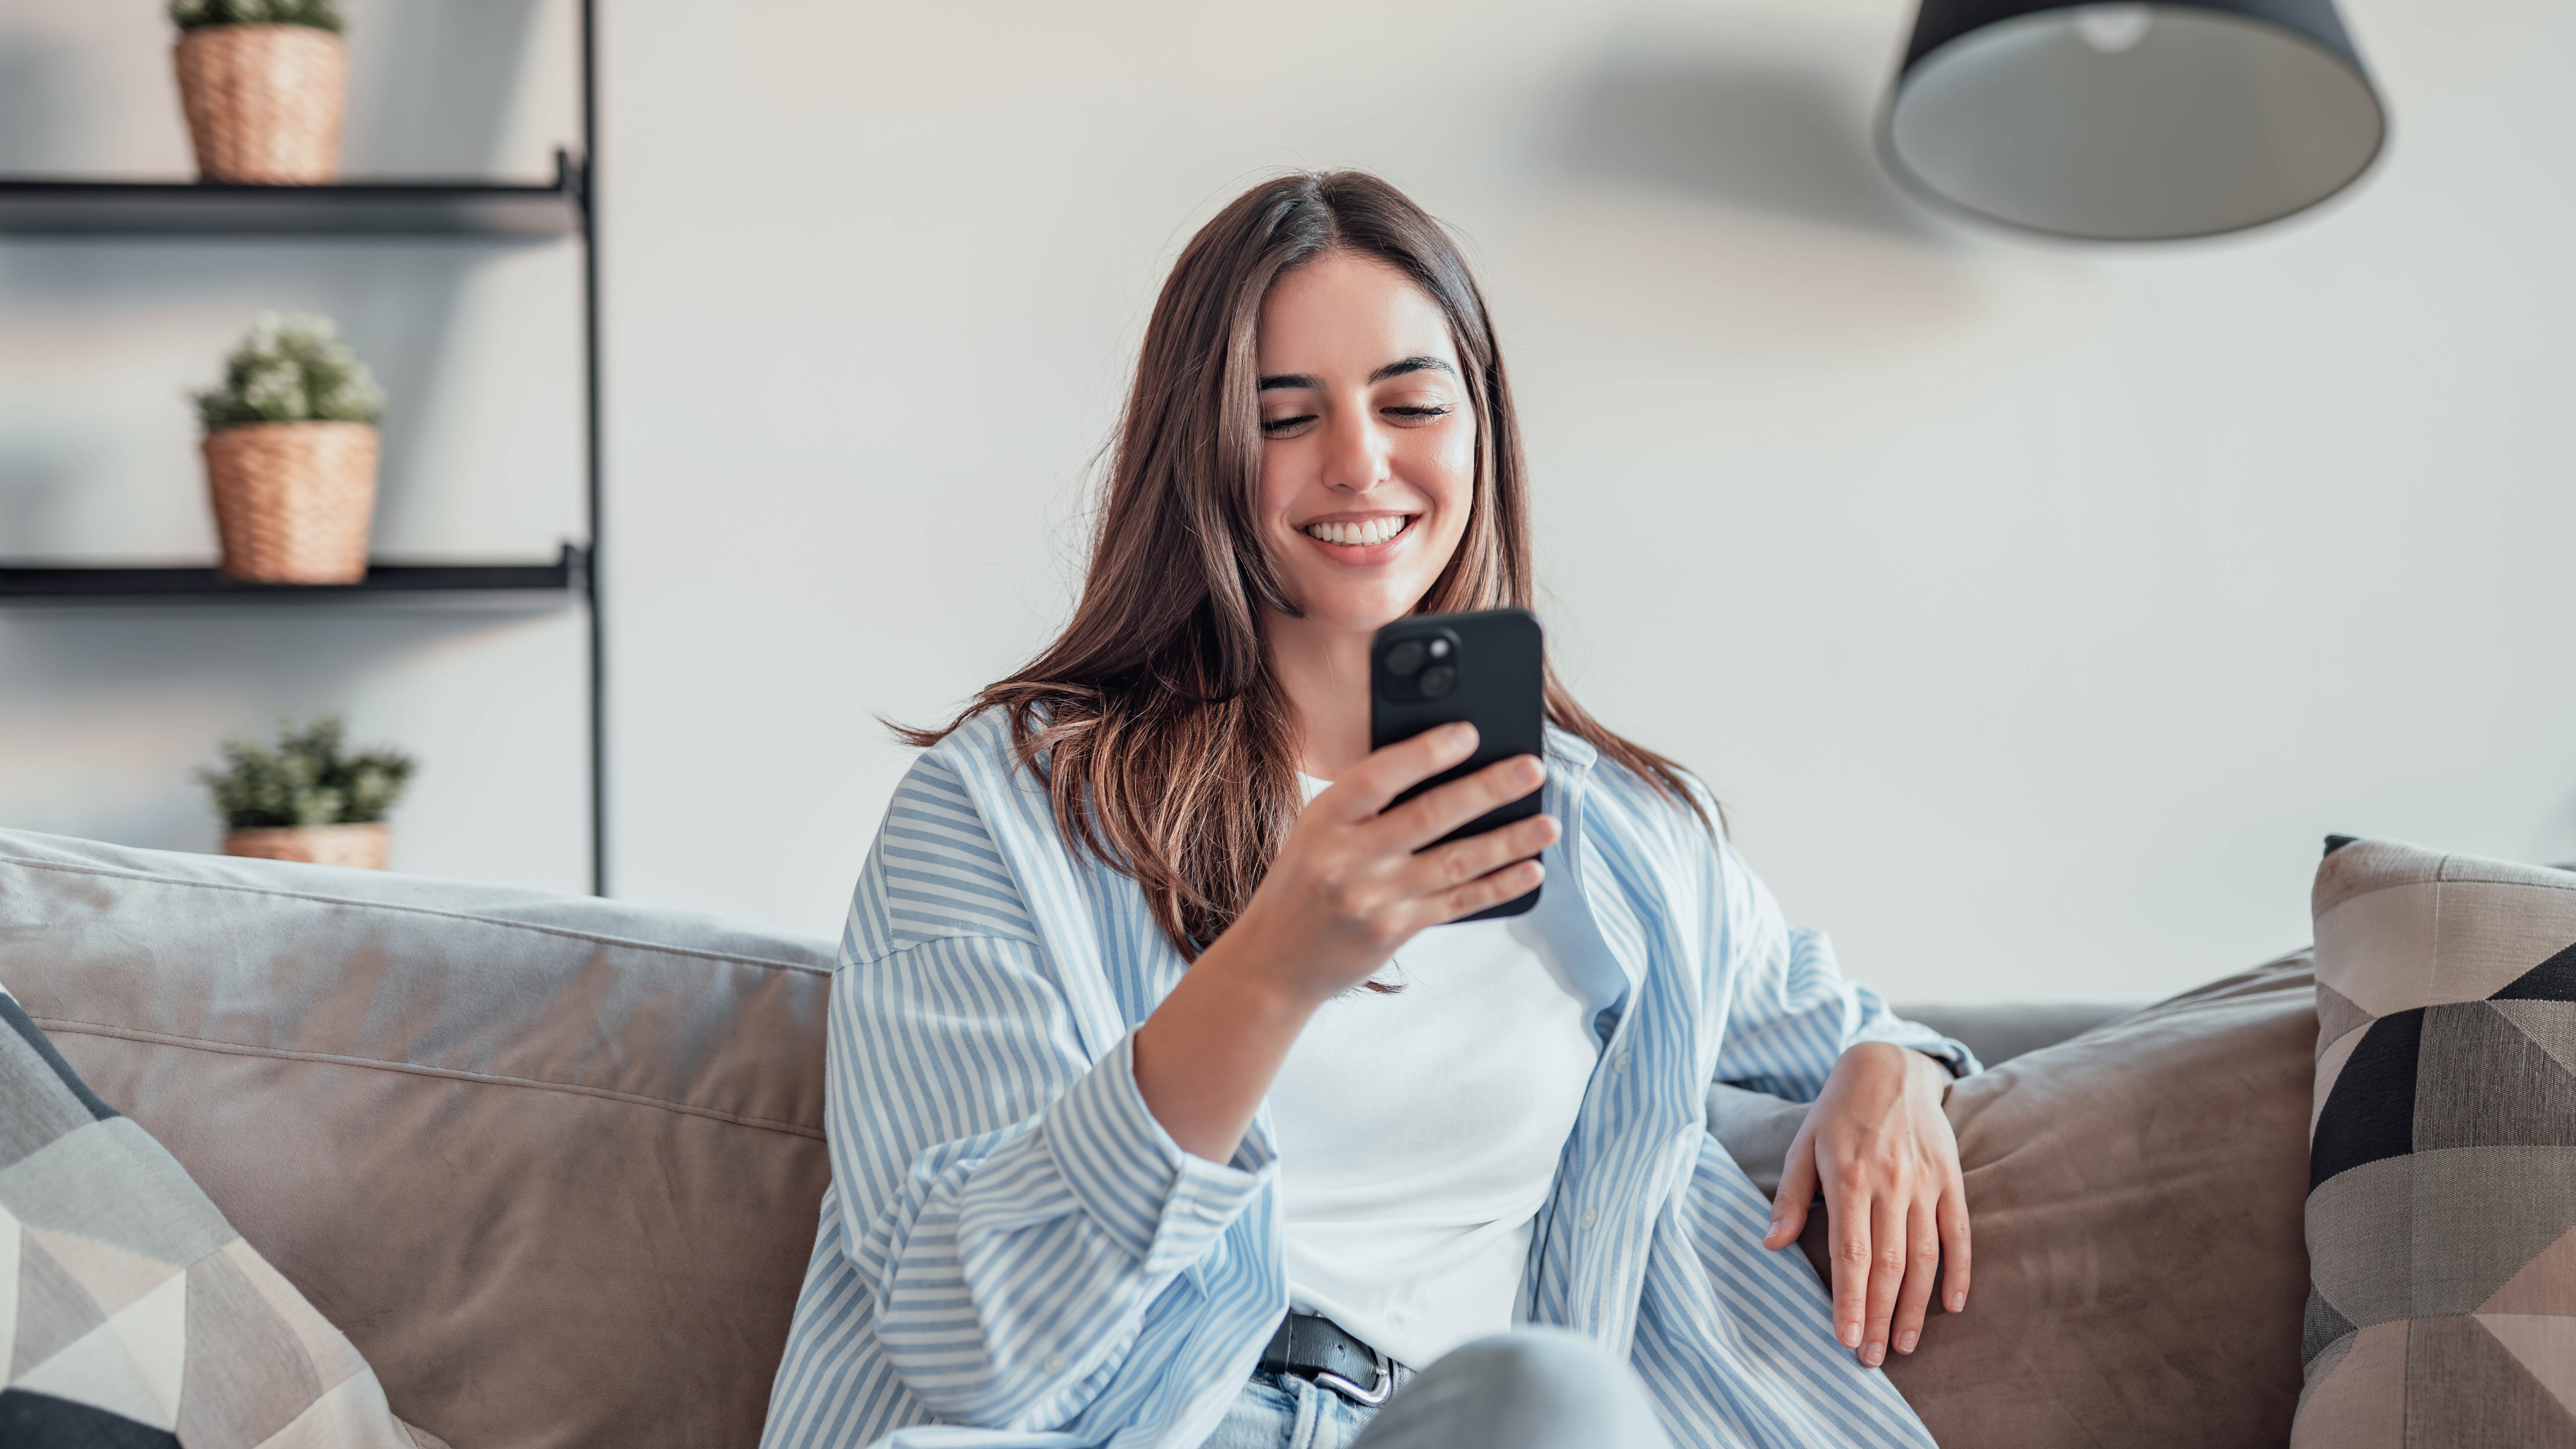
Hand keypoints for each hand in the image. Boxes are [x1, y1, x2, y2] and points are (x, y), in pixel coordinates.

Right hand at [1230, 722, 1556, 1006]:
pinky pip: (1458, 904)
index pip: (1379, 776)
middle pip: (1429, 816)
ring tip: (1547, 823)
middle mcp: (1347, 859)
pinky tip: (1529, 869)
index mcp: (1323, 819)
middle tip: (1532, 769)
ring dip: (1509, 841)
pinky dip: (1498, 886)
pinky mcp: (1394, 932)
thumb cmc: (1303, 881)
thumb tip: (1444, 767)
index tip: (1469, 732)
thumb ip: (1366, 803)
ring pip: (1455, 862)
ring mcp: (1373, 900)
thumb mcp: (1316, 830)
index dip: (1426, 753)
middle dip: (1488, 790)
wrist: (1273, 962)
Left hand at [1761, 1042, 1968, 1367]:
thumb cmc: (1837, 1112)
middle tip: (1872, 1358)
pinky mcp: (1950, 1178)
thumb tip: (1770, 1245)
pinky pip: (1959, 1233)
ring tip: (1905, 1344)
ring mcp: (1926, 1182)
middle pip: (1888, 1264)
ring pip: (1924, 1257)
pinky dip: (1958, 1271)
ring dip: (1915, 1306)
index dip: (1850, 1299)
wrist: (1891, 1066)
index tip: (1845, 1339)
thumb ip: (1789, 1198)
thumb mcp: (1803, 1145)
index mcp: (1849, 1177)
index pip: (1850, 1252)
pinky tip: (1951, 1306)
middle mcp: (1891, 1182)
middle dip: (1879, 1316)